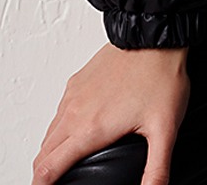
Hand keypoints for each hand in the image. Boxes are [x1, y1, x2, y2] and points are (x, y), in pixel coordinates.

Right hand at [32, 43, 190, 184]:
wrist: (154, 35)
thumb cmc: (160, 77)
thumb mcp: (164, 130)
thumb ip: (157, 169)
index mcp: (89, 130)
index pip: (48, 169)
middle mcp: (75, 112)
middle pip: (43, 154)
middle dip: (43, 175)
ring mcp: (74, 95)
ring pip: (49, 133)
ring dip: (49, 153)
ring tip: (60, 165)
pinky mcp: (78, 81)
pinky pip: (59, 112)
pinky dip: (58, 130)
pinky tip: (74, 132)